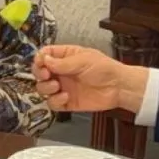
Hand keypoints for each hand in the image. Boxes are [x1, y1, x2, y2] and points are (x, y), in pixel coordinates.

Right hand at [32, 45, 148, 112]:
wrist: (119, 87)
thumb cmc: (105, 68)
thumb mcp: (84, 60)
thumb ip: (62, 62)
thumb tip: (45, 60)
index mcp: (66, 57)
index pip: (45, 55)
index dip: (40, 59)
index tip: (42, 63)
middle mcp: (62, 72)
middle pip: (40, 72)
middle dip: (39, 74)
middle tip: (47, 75)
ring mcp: (64, 87)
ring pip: (43, 89)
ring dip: (45, 88)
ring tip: (57, 86)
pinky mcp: (68, 102)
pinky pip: (53, 104)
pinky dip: (55, 101)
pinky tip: (65, 97)